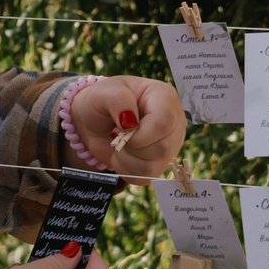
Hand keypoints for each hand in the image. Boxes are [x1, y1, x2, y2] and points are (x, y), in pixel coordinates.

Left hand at [70, 75, 186, 178]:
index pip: (164, 122)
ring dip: (126, 159)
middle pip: (162, 148)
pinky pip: (146, 178)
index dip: (140, 133)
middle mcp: (174, 123)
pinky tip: (122, 155)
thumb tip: (130, 123)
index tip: (119, 128)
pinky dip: (126, 170)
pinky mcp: (160, 164)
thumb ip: (118, 100)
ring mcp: (170, 145)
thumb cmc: (102, 100)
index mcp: (165, 98)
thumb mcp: (105, 91)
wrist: (94, 119)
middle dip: (131, 146)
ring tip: (118, 144)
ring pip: (154, 167)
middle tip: (116, 133)